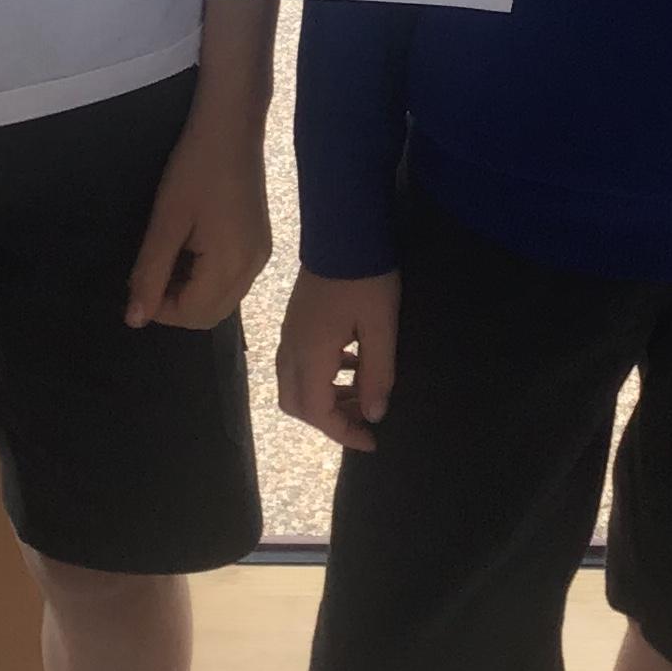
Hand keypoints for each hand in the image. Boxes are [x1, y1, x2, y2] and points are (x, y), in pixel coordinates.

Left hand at [125, 106, 273, 331]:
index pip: (193, 315)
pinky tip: (192, 247)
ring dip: (192, 291)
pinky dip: (208, 277)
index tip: (139, 280)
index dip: (160, 308)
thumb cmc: (195, 168)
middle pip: (211, 314)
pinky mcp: (260, 242)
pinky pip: (233, 279)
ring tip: (170, 256)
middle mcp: (253, 268)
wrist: (232, 125)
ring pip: (223, 298)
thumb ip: (150, 273)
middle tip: (152, 271)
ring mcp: (261, 255)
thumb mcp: (166, 221)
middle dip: (177, 304)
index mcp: (231, 265)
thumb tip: (135, 319)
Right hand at [276, 268, 400, 452]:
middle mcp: (291, 348)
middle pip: (296, 404)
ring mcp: (289, 333)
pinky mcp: (295, 320)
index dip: (343, 433)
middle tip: (363, 421)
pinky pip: (299, 363)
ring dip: (325, 398)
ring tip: (362, 394)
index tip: (372, 441)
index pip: (317, 412)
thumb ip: (378, 374)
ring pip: (295, 384)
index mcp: (310, 354)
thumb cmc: (366, 278)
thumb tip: (374, 416)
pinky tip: (352, 364)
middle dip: (329, 420)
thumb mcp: (382, 327)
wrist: (344, 230)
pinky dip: (322, 376)